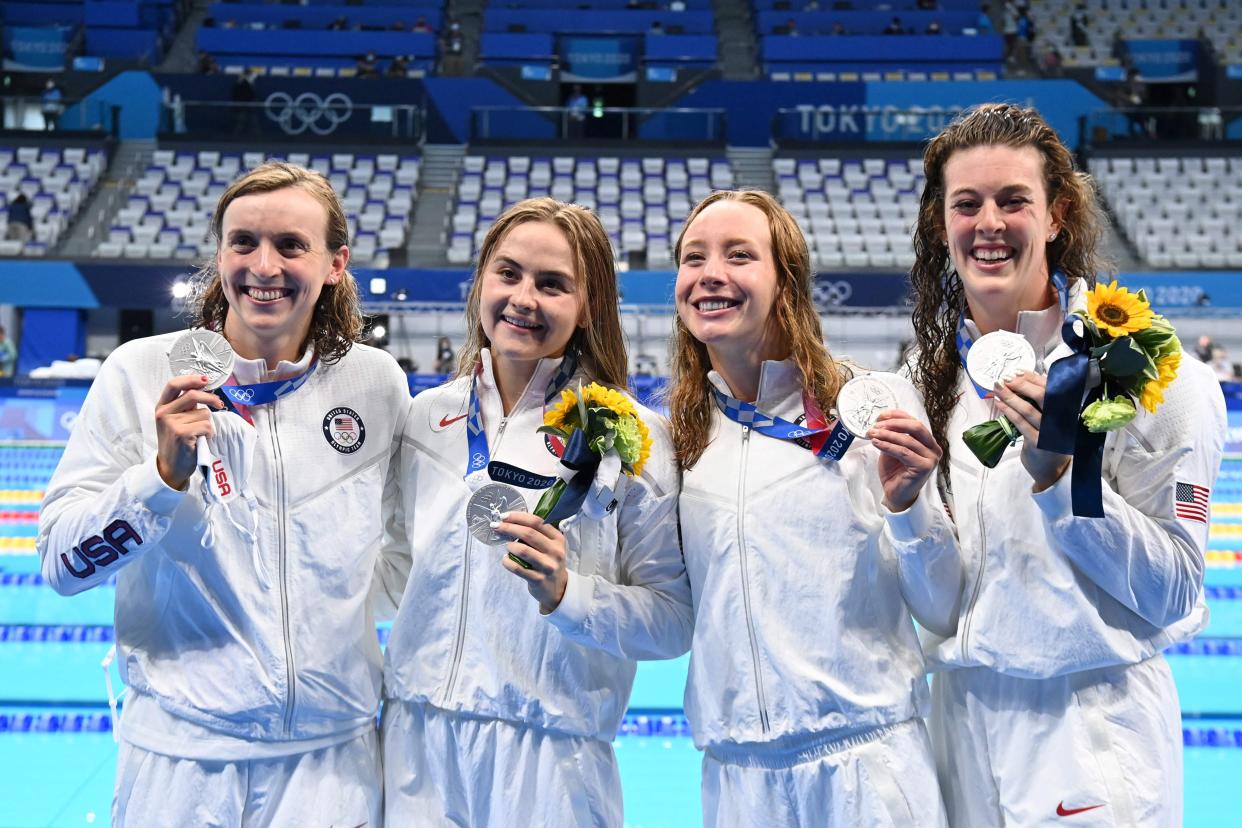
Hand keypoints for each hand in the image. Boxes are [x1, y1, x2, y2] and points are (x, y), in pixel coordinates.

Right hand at [155, 375, 223, 490]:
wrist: (171, 467)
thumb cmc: (177, 443)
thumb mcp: (175, 421)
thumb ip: (185, 406)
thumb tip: (205, 390)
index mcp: (162, 407)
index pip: (173, 384)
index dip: (191, 379)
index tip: (205, 380)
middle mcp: (164, 413)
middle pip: (193, 395)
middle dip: (211, 398)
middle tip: (219, 404)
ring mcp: (171, 423)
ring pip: (204, 413)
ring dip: (208, 424)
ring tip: (200, 434)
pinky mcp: (182, 433)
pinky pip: (206, 426)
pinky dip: (209, 433)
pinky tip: (202, 440)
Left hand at [497, 511, 568, 613]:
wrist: (557, 588)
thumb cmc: (548, 562)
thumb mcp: (549, 546)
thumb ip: (536, 534)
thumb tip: (510, 521)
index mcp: (557, 539)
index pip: (537, 522)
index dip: (518, 517)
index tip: (504, 516)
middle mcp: (555, 551)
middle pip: (529, 534)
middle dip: (509, 528)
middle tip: (496, 526)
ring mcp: (548, 566)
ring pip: (523, 550)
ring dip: (510, 546)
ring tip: (507, 547)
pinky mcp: (539, 579)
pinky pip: (518, 568)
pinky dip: (507, 562)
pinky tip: (505, 559)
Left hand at [869, 409, 942, 511]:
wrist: (896, 495)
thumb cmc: (895, 473)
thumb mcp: (892, 449)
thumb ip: (892, 435)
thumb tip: (881, 421)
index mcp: (928, 442)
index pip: (914, 421)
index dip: (897, 415)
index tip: (881, 415)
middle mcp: (933, 449)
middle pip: (916, 426)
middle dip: (894, 423)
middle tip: (876, 425)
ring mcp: (931, 458)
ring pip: (908, 440)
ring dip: (887, 435)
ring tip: (872, 434)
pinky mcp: (924, 467)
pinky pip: (903, 452)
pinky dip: (888, 446)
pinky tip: (876, 443)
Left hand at [991, 372, 1070, 490]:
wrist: (1051, 470)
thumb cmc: (1048, 440)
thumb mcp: (1050, 420)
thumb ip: (1042, 403)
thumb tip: (1022, 378)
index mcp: (1068, 410)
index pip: (1052, 388)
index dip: (1034, 378)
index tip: (1018, 371)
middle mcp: (1063, 420)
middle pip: (1043, 396)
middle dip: (1022, 384)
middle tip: (1005, 378)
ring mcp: (1051, 433)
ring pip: (1029, 409)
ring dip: (1010, 396)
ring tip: (997, 388)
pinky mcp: (1038, 443)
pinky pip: (1021, 424)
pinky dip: (1008, 411)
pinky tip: (999, 403)